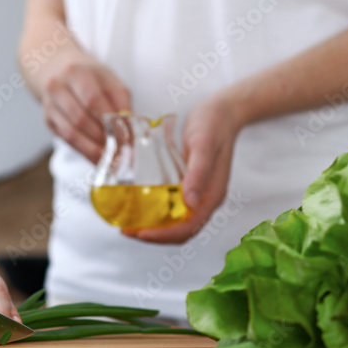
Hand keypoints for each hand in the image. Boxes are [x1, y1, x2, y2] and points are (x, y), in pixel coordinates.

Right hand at [41, 54, 131, 163]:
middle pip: (80, 118)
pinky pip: (66, 140)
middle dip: (102, 138)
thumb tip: (129, 131)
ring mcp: (49, 105)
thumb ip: (122, 103)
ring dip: (92, 148)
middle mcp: (57, 88)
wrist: (58, 70)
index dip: (109, 121)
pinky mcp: (48, 120)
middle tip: (119, 150)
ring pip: (71, 132)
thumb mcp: (109, 81)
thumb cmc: (89, 77)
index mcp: (76, 73)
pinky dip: (84, 151)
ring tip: (110, 156)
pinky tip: (97, 157)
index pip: (93, 100)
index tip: (124, 137)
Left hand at [123, 94, 243, 244]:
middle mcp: (205, 199)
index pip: (188, 227)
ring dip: (153, 227)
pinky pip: (172, 207)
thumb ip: (198, 173)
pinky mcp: (188, 186)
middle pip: (180, 230)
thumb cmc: (213, 125)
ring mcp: (197, 194)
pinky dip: (155, 213)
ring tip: (129, 224)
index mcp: (212, 195)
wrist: (222, 112)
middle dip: (154, 235)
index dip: (163, 235)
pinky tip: (139, 208)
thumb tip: (190, 202)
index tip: (140, 233)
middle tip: (126, 230)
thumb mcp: (203, 145)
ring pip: (175, 222)